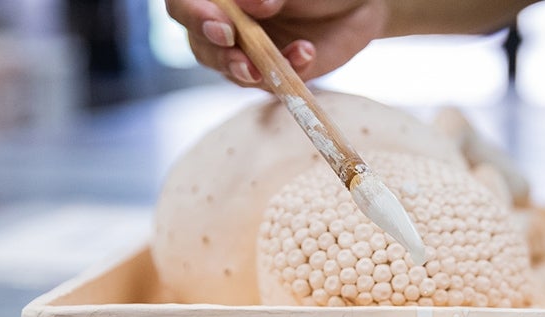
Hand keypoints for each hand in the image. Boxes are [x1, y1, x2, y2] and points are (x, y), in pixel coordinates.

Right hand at [165, 0, 389, 83]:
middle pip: (199, 42)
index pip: (183, 4)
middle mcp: (226, 19)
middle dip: (218, 52)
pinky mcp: (272, 72)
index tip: (222, 26)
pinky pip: (269, 81)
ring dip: (247, 70)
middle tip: (240, 56)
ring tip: (266, 67)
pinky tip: (306, 52)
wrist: (361, 4)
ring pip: (228, 69)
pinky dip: (286, 71)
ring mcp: (247, 48)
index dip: (194, 15)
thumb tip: (252, 4)